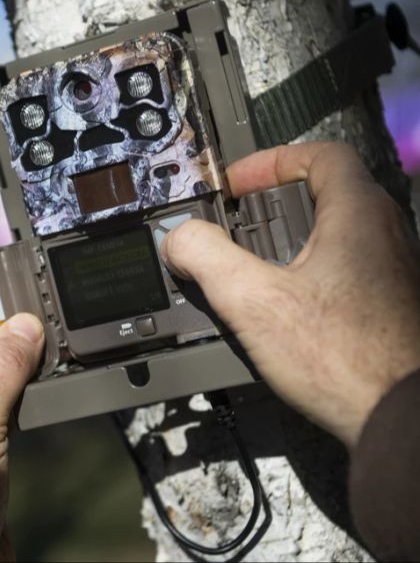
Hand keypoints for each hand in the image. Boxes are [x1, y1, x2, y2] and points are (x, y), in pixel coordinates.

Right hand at [161, 142, 419, 448]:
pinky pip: (348, 269)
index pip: (322, 155)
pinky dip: (312, 271)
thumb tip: (178, 239)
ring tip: (256, 266)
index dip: (273, 160)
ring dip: (294, 238)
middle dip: (276, 201)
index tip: (239, 184)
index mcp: (359, 216)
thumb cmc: (345, 360)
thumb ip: (206, 258)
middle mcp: (385, 236)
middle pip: (329, 192)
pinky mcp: (390, 306)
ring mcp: (393, 272)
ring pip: (339, 233)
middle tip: (241, 221)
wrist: (401, 419)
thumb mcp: (253, 301)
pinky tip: (285, 308)